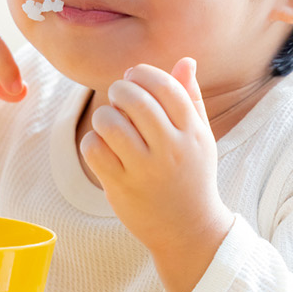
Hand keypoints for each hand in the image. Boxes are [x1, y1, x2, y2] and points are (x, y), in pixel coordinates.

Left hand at [79, 58, 231, 291]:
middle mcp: (171, 149)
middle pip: (135, 99)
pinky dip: (92, 142)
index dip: (143, 73)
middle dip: (119, 90)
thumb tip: (186, 60)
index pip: (165, 86)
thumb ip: (191, 98)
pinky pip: (94, 150)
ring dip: (104, 116)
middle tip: (118, 96)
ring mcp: (145, 170)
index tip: (133, 76)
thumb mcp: (200, 137)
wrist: (188, 231)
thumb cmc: (192, 176)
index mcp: (193, 132)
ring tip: (109, 123)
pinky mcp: (122, 188)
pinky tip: (102, 146)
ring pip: (110, 122)